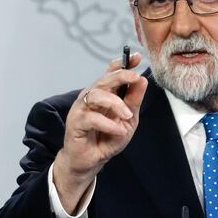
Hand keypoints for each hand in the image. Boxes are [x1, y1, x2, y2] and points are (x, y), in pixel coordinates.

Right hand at [53, 52, 147, 213]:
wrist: (91, 161)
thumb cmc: (107, 139)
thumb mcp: (128, 120)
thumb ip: (134, 101)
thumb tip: (142, 80)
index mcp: (104, 93)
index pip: (111, 72)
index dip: (123, 63)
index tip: (136, 57)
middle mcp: (91, 97)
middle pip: (104, 79)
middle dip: (121, 75)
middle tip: (135, 78)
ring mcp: (81, 108)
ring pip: (97, 95)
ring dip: (115, 104)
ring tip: (127, 116)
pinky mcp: (75, 123)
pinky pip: (92, 118)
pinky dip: (108, 124)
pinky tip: (119, 130)